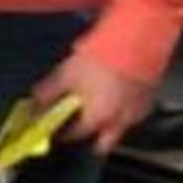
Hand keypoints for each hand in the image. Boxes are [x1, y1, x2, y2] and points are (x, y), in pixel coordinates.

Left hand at [33, 50, 159, 153]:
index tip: (55, 130)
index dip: (62, 134)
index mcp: (98, 119)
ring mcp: (139, 112)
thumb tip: (32, 107)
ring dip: (107, 125)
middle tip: (76, 127)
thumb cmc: (97, 58)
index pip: (76, 136)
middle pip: (103, 143)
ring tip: (94, 108)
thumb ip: (47, 94)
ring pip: (120, 129)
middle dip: (89, 140)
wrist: (133, 39)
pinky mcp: (150, 99)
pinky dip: (121, 112)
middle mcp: (121, 122)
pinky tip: (113, 98)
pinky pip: (133, 114)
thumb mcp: (65, 75)